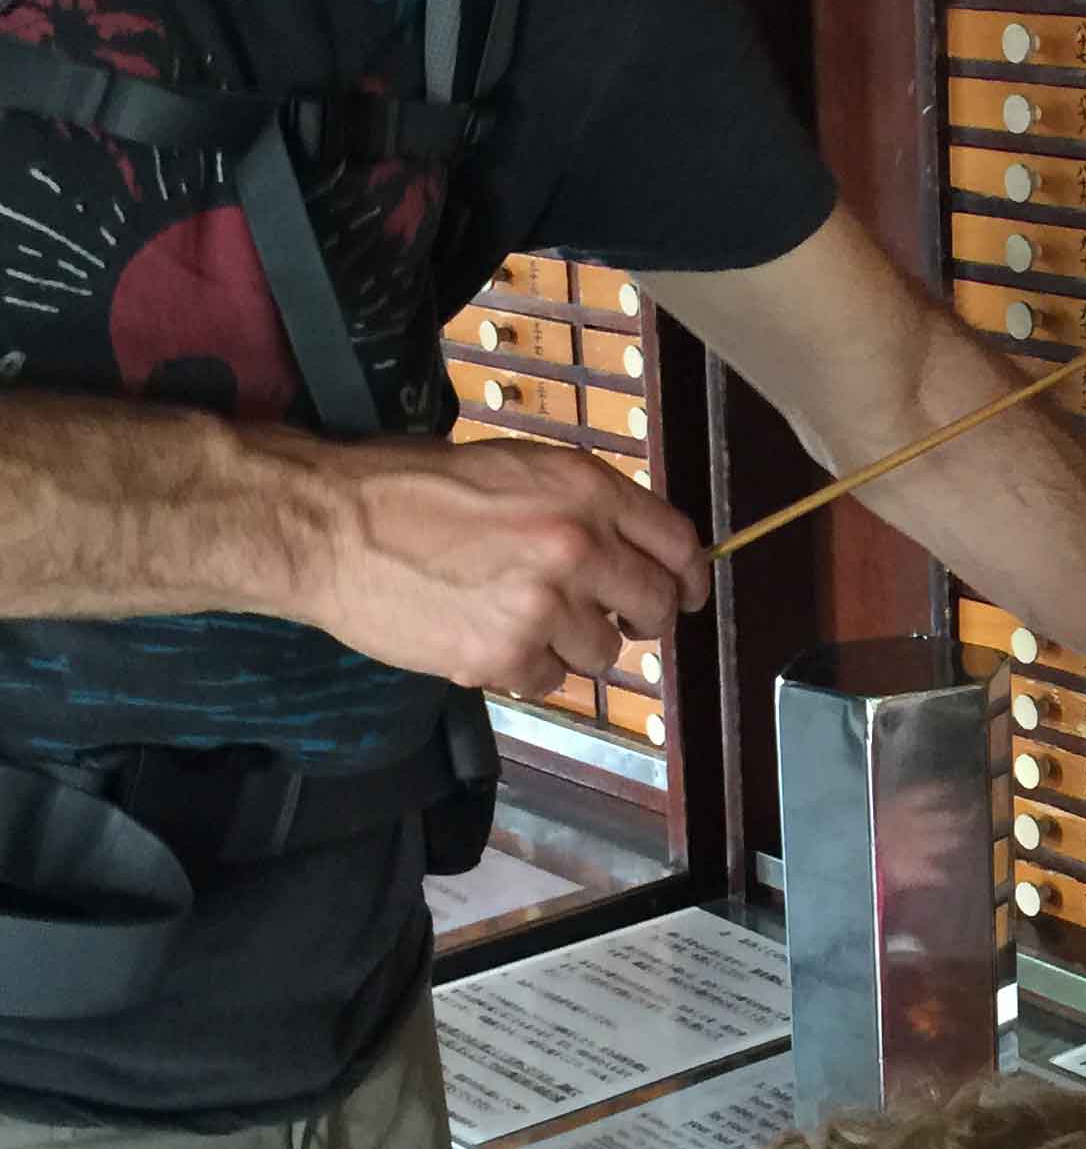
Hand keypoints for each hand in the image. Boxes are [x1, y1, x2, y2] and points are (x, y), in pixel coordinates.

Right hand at [278, 430, 710, 694]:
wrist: (333, 526)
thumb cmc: (412, 488)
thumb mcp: (517, 468)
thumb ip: (583, 506)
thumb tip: (634, 549)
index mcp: (585, 489)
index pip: (680, 544)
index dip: (690, 576)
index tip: (686, 592)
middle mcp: (577, 547)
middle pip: (656, 608)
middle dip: (639, 619)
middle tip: (607, 618)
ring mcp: (542, 607)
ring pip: (604, 654)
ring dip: (572, 645)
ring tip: (519, 615)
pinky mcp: (503, 656)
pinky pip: (548, 680)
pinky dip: (525, 668)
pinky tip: (485, 634)